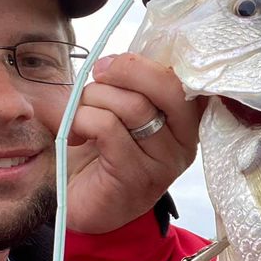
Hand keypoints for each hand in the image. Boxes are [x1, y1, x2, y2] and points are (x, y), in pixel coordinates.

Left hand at [66, 52, 200, 233]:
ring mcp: (163, 163)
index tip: (111, 66)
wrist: (79, 201)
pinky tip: (76, 135)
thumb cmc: (99, 151)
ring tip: (80, 116)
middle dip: (125, 70)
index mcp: (185, 119)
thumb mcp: (118, 108)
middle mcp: (184, 141)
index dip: (145, 63)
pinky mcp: (136, 177)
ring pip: (133, 106)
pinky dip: (82, 121)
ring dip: (94, 99)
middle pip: (168, 86)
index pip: (183, 78)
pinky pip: (108, 128)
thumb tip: (114, 59)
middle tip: (98, 76)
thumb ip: (128, 84)